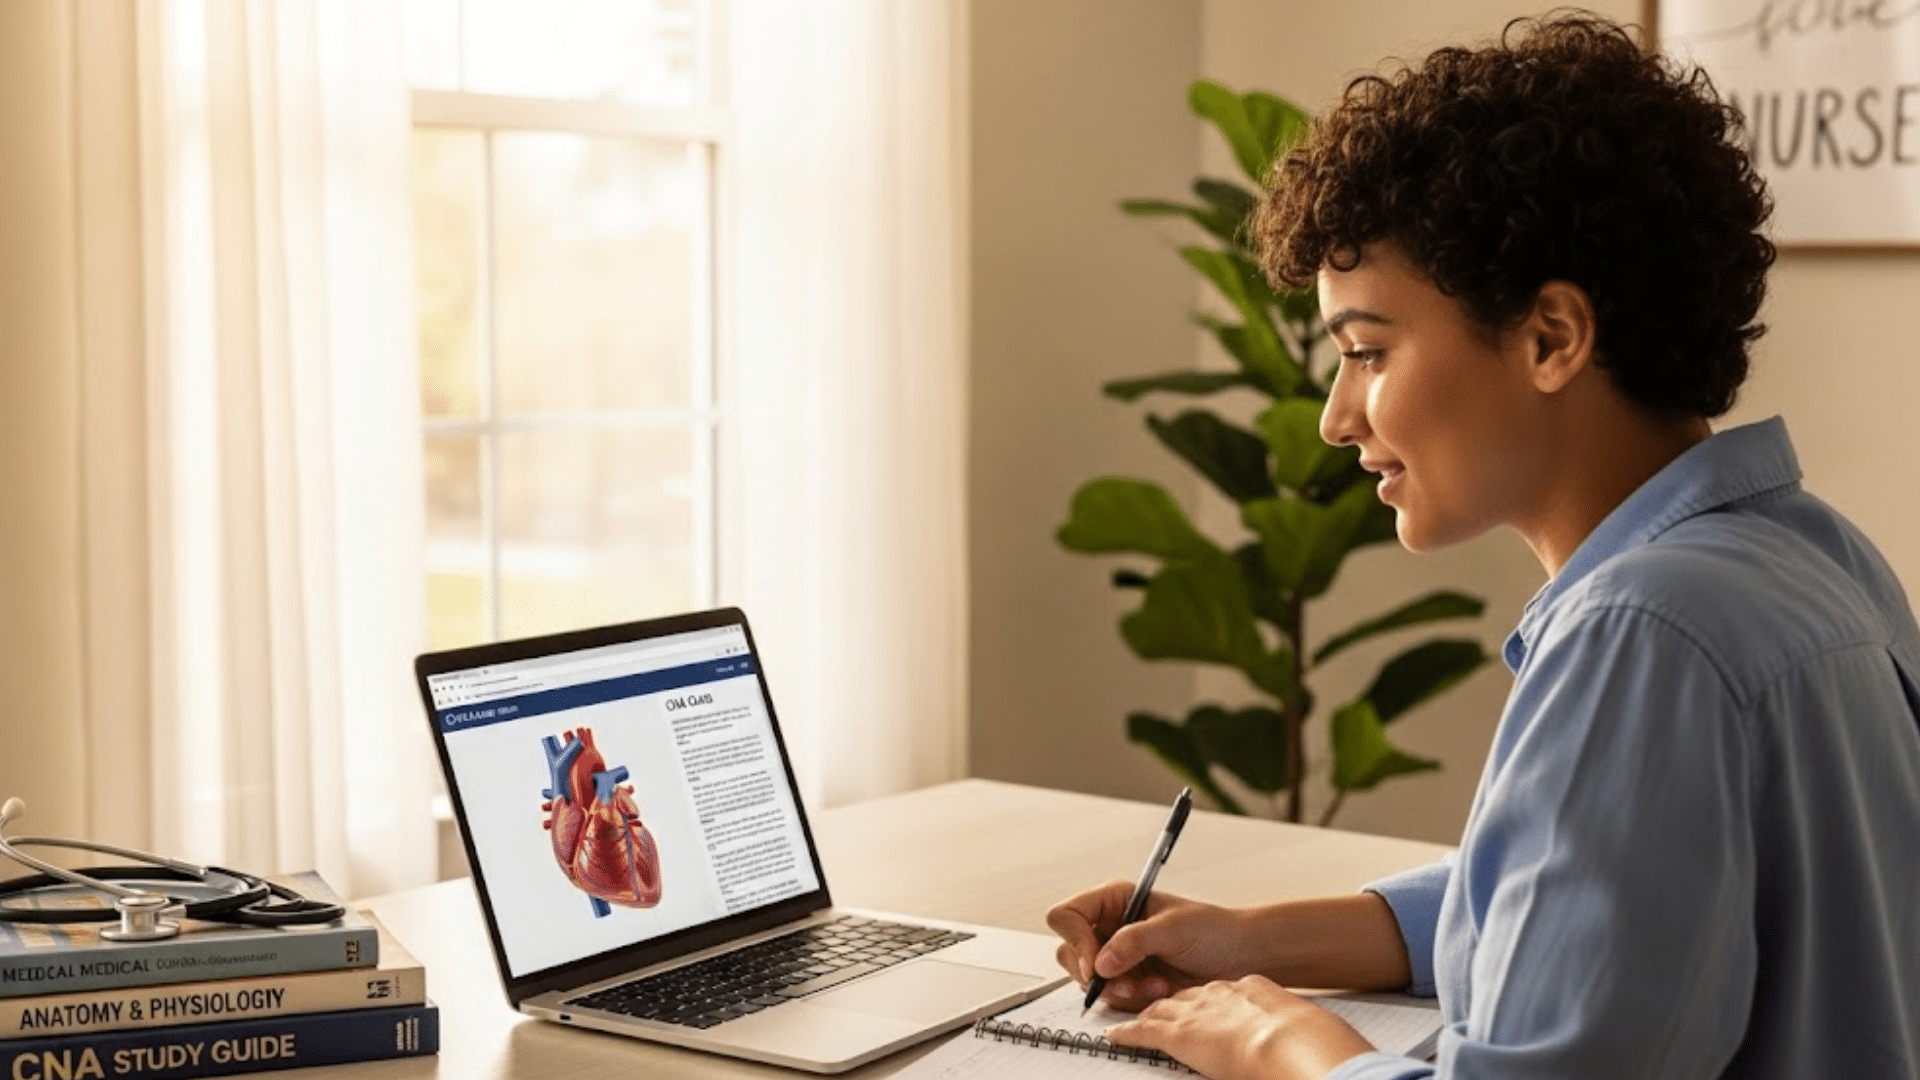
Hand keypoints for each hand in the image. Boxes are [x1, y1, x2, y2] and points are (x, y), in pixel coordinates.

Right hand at [1045, 881, 1258, 1011]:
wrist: (1240, 958)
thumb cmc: (1214, 930)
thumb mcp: (1173, 928)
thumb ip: (1133, 941)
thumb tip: (1101, 961)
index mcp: (1115, 900)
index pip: (1067, 915)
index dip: (1075, 939)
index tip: (1095, 963)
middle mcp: (1109, 926)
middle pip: (1069, 952)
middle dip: (1097, 973)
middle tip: (1125, 982)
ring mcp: (1116, 955)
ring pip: (1088, 980)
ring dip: (1119, 989)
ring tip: (1154, 985)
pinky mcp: (1127, 980)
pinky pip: (1110, 997)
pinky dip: (1132, 999)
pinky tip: (1159, 989)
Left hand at [1106, 976, 1374, 1079]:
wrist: (1293, 1041)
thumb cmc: (1306, 1039)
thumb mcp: (1302, 1026)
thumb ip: (1293, 1030)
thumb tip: (1307, 1046)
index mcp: (1250, 991)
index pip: (1219, 994)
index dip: (1208, 1003)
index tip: (1206, 1011)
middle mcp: (1218, 995)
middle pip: (1185, 996)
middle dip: (1169, 1002)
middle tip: (1156, 1007)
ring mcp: (1197, 1012)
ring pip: (1160, 1008)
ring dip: (1143, 1012)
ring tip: (1130, 1018)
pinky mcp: (1179, 1034)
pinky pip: (1144, 1030)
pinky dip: (1126, 1031)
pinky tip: (1114, 1034)